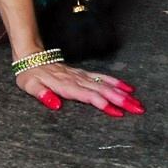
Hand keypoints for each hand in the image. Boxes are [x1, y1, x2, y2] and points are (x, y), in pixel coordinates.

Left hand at [16, 63, 142, 116]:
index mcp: (64, 85)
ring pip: (104, 84)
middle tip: (137, 109)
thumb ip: (41, 94)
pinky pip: (102, 77)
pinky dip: (116, 82)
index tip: (115, 110)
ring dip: (122, 93)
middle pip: (100, 90)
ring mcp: (81, 76)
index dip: (99, 102)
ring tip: (138, 102)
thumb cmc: (29, 76)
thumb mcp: (29, 86)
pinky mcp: (83, 74)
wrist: (31, 57)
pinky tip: (129, 88)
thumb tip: (54, 104)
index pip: (85, 95)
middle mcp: (76, 80)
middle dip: (120, 100)